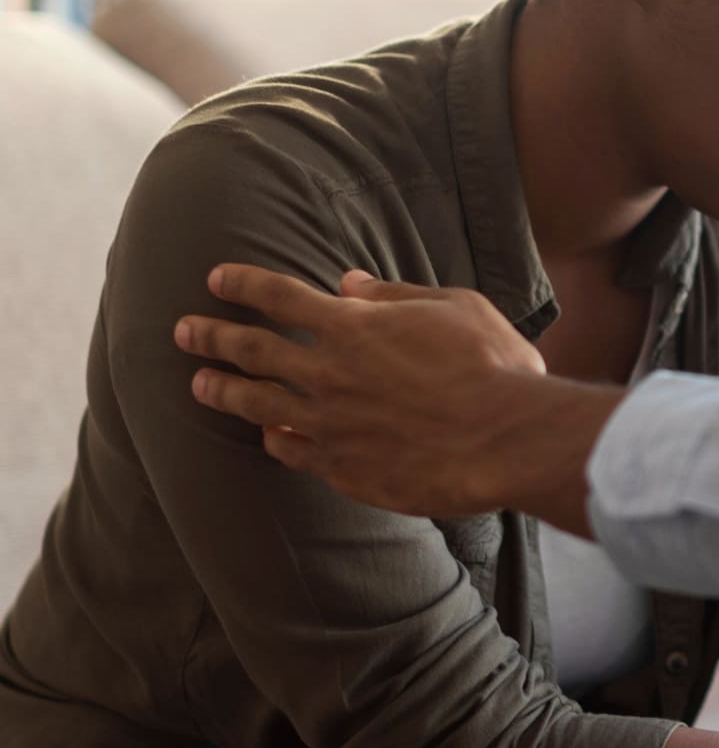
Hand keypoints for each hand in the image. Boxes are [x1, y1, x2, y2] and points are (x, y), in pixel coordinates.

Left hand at [174, 264, 608, 521]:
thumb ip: (397, 293)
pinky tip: (266, 434)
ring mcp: (332, 425)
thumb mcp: (457, 305)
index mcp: (355, 326)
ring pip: (258, 404)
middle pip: (251, 350)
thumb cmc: (494, 367)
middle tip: (183, 331)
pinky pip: (293, 452)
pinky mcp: (345, 469)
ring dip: (224, 391)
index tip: (215, 279)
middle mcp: (330, 374)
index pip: (278, 296)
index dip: (242, 284)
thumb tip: (349, 282)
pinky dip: (274, 439)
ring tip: (199, 385)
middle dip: (212, 336)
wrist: (506, 441)